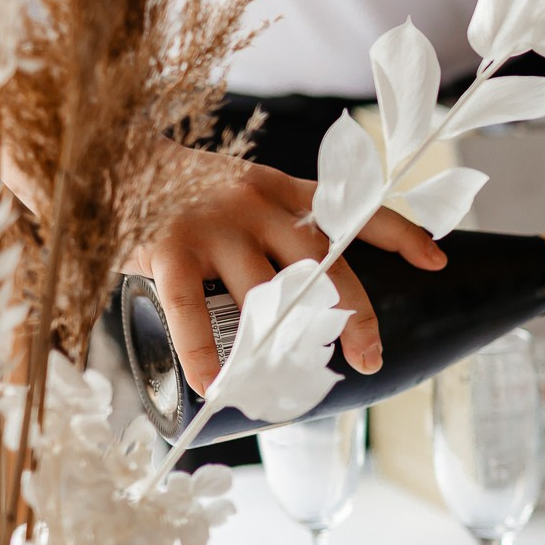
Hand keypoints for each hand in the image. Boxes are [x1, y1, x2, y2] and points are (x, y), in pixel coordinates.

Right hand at [124, 145, 445, 395]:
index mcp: (284, 193)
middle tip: (369, 358)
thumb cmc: (187, 194)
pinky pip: (190, 309)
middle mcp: (257, 205)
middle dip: (354, 314)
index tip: (437, 261)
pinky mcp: (169, 248)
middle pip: (322, 263)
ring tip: (295, 385)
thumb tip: (320, 303)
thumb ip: (281, 233)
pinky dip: (203, 350)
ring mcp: (214, 225)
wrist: (107, 158)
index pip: (355, 209)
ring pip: (264, 293)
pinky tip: (217, 383)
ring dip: (283, 345)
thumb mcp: (247, 196)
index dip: (399, 234)